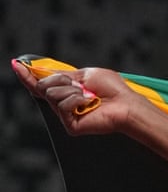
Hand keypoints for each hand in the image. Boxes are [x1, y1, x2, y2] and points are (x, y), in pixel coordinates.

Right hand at [10, 59, 135, 135]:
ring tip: (88, 96)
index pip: (41, 85)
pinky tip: (88, 104)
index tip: (16, 64)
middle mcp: (64, 105)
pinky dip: (75, 100)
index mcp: (67, 91)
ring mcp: (67, 116)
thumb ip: (60, 74)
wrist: (126, 105)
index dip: (28, 76)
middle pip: (43, 86)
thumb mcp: (83, 74)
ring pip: (51, 94)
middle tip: (79, 85)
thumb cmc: (112, 90)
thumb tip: (38, 69)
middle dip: (60, 80)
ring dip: (70, 90)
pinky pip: (61, 105)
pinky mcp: (71, 126)